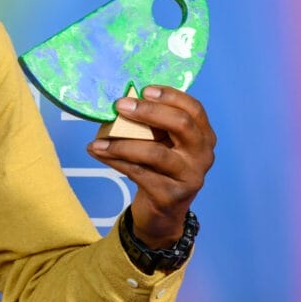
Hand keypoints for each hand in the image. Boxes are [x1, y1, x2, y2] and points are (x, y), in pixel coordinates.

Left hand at [86, 85, 215, 247]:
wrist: (162, 211)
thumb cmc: (159, 168)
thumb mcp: (162, 143)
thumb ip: (152, 124)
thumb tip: (121, 100)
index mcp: (203, 135)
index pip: (194, 108)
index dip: (170, 96)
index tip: (144, 90)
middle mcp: (202, 155)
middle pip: (182, 125)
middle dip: (149, 112)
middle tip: (120, 106)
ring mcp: (190, 176)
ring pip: (155, 153)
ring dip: (122, 143)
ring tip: (97, 141)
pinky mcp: (171, 195)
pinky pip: (139, 173)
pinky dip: (115, 161)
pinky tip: (98, 152)